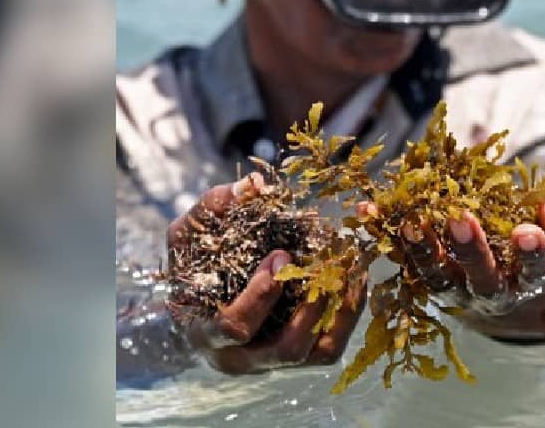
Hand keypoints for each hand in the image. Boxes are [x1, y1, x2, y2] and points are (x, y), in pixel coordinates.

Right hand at [166, 174, 366, 373]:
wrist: (207, 295)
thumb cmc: (195, 265)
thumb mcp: (190, 234)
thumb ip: (213, 207)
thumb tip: (254, 185)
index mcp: (207, 333)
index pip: (232, 328)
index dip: (260, 295)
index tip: (279, 255)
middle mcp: (242, 358)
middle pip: (286, 350)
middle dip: (309, 306)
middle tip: (320, 265)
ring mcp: (276, 360)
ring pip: (318, 353)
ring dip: (338, 309)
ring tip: (347, 268)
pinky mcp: (304, 355)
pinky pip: (333, 343)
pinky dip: (349, 311)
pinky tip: (354, 276)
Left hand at [359, 196, 544, 341]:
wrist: (510, 299)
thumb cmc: (539, 257)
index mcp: (529, 282)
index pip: (534, 271)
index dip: (532, 253)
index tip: (528, 230)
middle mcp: (489, 291)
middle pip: (480, 277)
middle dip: (471, 249)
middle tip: (462, 219)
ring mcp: (454, 287)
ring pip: (437, 275)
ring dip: (422, 248)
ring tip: (410, 221)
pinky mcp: (426, 277)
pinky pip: (403, 258)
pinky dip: (384, 234)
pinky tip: (367, 208)